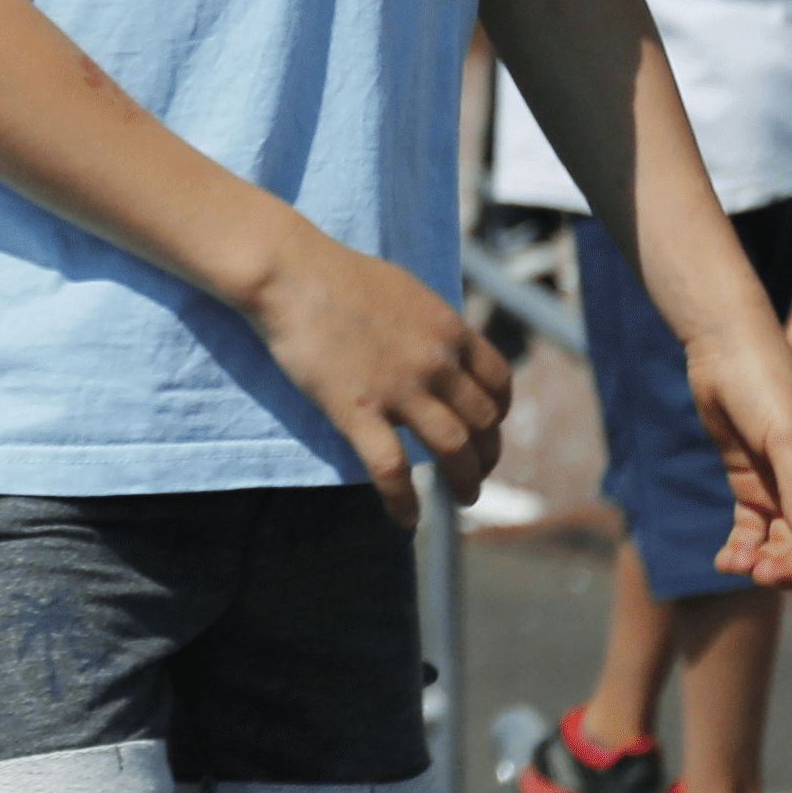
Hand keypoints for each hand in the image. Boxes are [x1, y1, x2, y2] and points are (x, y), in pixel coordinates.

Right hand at [244, 222, 511, 524]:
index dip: (499, 412)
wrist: (292, 274)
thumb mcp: (407, 291)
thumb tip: (442, 348)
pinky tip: (407, 518)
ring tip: (465, 498)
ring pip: (452, 448)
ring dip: (465, 481)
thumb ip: (431, 326)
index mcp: (449, 329)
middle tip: (479, 472)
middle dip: (488, 453)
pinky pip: (392, 469)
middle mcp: (436, 361)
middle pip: (481, 421)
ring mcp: (399, 388)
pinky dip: (405, 501)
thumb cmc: (341, 276)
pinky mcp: (358, 411)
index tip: (490, 427)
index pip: (498, 380)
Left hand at [693, 320, 791, 594]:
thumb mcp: (788, 436)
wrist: (726, 350)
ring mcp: (783, 485)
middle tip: (760, 574)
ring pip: (783, 544)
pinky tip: (723, 559)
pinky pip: (752, 530)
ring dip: (764, 562)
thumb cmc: (767, 384)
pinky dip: (741, 549)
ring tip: (735, 564)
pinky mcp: (751, 483)